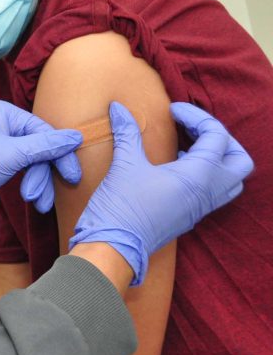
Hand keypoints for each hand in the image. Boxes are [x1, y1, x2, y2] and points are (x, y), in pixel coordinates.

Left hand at [0, 101, 82, 224]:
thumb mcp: (11, 155)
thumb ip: (45, 146)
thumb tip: (76, 137)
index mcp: (6, 113)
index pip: (46, 131)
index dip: (61, 155)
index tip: (72, 177)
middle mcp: (6, 123)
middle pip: (43, 148)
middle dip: (44, 175)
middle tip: (45, 198)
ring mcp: (5, 142)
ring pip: (37, 162)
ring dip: (39, 184)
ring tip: (37, 203)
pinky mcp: (3, 160)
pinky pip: (28, 170)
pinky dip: (33, 185)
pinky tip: (35, 200)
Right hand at [69, 102, 253, 284]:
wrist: (115, 247)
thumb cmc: (122, 206)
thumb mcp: (125, 164)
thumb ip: (127, 133)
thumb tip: (118, 107)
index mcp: (199, 176)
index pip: (217, 136)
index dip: (196, 116)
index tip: (172, 111)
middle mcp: (208, 192)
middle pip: (240, 161)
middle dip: (222, 139)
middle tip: (194, 128)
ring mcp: (201, 207)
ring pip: (232, 180)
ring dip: (218, 159)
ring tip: (188, 146)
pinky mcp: (190, 216)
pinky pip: (215, 193)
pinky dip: (206, 174)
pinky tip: (176, 167)